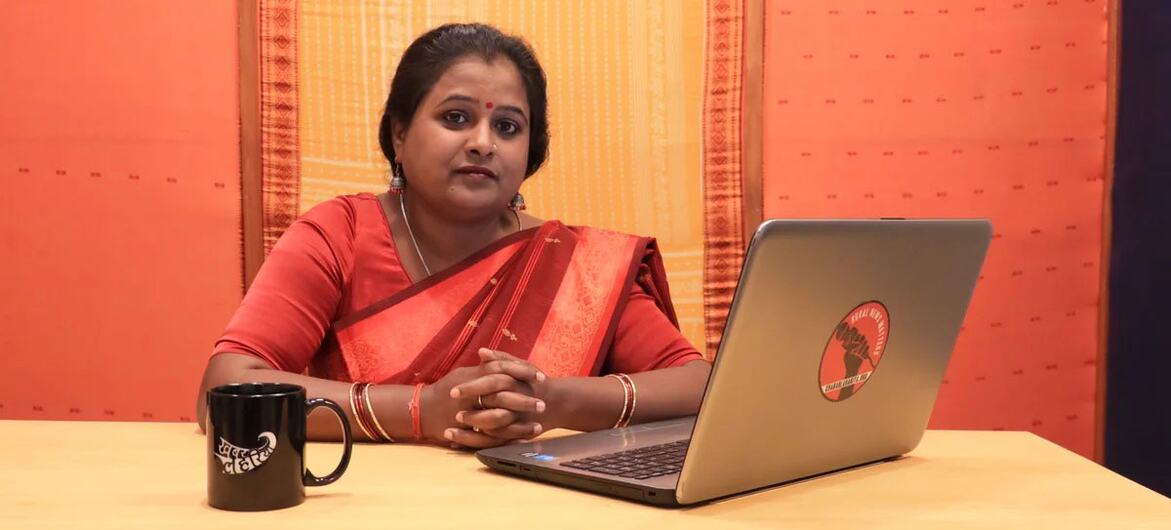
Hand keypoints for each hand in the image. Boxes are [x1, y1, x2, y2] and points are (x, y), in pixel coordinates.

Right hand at [422, 348, 545, 448]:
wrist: (421, 411)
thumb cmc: (445, 390)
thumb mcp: (464, 374)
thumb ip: (484, 366)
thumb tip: (501, 358)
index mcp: (472, 378)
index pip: (502, 370)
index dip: (523, 373)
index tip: (541, 377)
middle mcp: (471, 396)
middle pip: (502, 396)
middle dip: (524, 400)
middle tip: (543, 403)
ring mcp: (469, 415)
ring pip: (499, 419)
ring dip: (520, 423)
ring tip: (538, 424)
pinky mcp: (468, 432)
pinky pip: (491, 437)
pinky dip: (508, 438)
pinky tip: (523, 439)